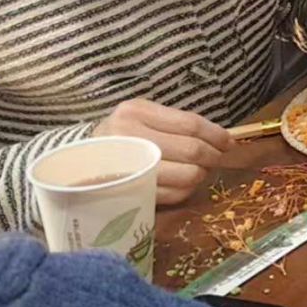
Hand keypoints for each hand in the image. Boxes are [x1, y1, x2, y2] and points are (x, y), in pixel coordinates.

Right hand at [94, 99, 234, 205]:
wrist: (76, 159)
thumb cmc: (121, 134)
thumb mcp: (143, 116)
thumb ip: (177, 123)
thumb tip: (224, 138)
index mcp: (135, 112)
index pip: (190, 124)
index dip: (217, 135)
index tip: (229, 142)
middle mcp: (128, 137)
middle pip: (191, 150)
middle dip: (213, 156)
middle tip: (219, 158)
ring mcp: (127, 167)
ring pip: (186, 175)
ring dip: (201, 175)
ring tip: (200, 170)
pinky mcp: (128, 191)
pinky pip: (171, 194)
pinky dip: (185, 190)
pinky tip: (184, 183)